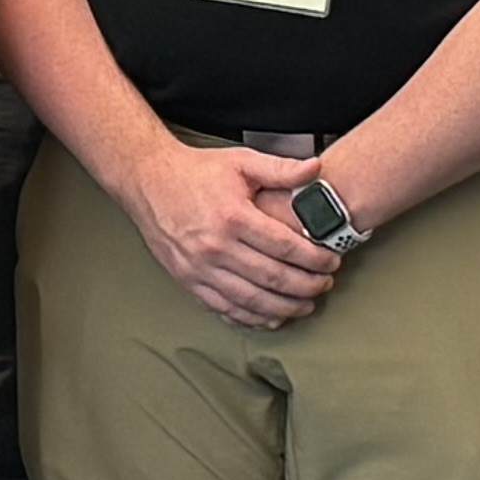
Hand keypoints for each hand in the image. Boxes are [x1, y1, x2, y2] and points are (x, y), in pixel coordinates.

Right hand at [129, 133, 336, 331]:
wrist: (148, 181)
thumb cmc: (196, 172)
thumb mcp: (240, 161)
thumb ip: (280, 169)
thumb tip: (315, 168)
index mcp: (233, 217)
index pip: (285, 247)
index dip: (314, 259)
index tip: (331, 262)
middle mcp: (216, 247)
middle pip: (273, 278)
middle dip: (307, 286)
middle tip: (325, 285)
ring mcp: (200, 268)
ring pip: (252, 300)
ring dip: (284, 308)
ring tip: (305, 305)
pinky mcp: (188, 280)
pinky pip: (225, 308)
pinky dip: (251, 318)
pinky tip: (271, 317)